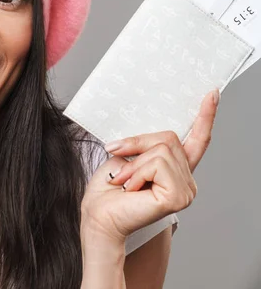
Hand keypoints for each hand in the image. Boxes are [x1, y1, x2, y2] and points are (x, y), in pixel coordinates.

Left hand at [80, 89, 219, 242]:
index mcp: (175, 168)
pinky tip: (132, 189)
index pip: (197, 140)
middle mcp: (186, 179)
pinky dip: (138, 172)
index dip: (205, 117)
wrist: (98, 216)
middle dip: (137, 146)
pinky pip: (158, 164)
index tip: (211, 94)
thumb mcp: (125, 156)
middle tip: (119, 165)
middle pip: (169, 138)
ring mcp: (185, 189)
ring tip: (124, 181)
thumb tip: (153, 132)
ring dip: (134, 163)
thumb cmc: (108, 190)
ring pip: (162, 150)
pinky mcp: (178, 196)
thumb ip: (145, 144)